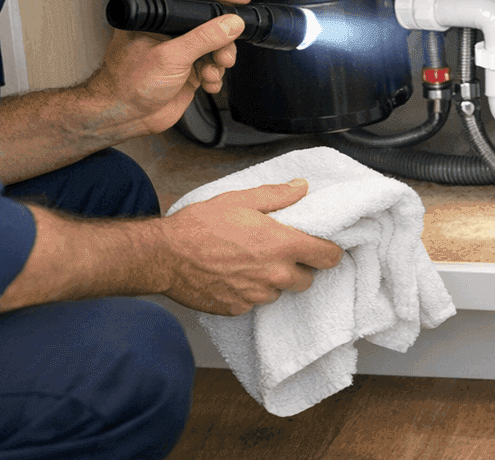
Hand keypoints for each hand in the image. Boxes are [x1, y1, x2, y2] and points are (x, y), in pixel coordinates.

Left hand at [79, 0, 249, 141]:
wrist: (123, 116)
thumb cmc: (128, 83)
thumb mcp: (171, 57)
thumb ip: (203, 38)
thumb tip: (230, 23)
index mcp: (159, 21)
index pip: (194, 2)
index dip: (219, 1)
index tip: (240, 2)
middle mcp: (170, 35)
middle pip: (211, 29)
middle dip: (222, 43)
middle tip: (223, 56)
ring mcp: (179, 55)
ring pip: (214, 50)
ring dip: (219, 63)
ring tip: (211, 74)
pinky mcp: (186, 74)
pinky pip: (211, 70)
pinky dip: (215, 78)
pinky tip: (209, 84)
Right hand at [160, 179, 344, 315]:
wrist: (166, 255)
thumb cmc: (201, 225)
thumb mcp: (240, 200)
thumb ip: (277, 195)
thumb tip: (301, 187)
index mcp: (282, 245)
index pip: (329, 257)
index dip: (329, 251)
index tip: (321, 246)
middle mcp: (274, 274)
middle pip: (307, 279)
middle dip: (299, 266)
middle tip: (279, 252)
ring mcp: (257, 295)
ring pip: (280, 291)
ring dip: (274, 279)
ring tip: (251, 262)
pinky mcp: (239, 308)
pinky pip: (255, 302)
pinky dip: (250, 290)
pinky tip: (233, 275)